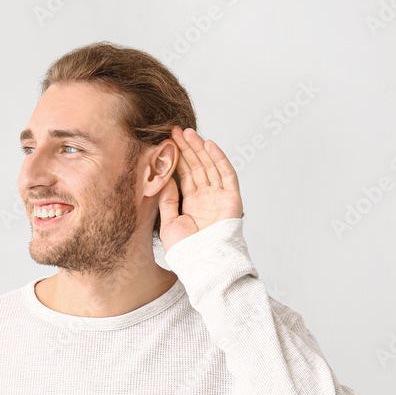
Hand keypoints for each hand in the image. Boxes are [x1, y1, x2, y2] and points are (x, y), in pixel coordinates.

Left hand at [158, 126, 243, 253]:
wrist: (202, 264)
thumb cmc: (185, 250)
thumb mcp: (168, 223)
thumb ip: (167, 201)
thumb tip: (164, 179)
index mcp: (192, 204)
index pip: (184, 175)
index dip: (177, 158)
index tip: (166, 142)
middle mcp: (206, 198)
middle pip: (196, 166)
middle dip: (186, 148)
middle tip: (174, 130)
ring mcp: (219, 197)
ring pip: (209, 166)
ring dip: (199, 148)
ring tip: (186, 132)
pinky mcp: (231, 198)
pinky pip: (226, 174)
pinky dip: (218, 158)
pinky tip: (208, 145)